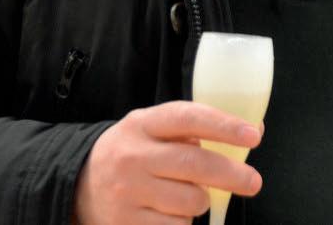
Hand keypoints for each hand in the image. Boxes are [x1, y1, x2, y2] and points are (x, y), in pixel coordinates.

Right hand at [72, 101, 262, 224]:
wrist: (79, 185)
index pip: (188, 118)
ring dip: (201, 201)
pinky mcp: (125, 224)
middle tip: (253, 182)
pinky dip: (183, 222)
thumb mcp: (153, 130)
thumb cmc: (133, 153)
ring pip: (191, 201)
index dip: (225, 126)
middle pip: (195, 164)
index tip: (254, 135)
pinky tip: (169, 212)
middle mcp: (132, 156)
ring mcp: (126, 192)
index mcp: (142, 124)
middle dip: (233, 175)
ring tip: (188, 195)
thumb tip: (253, 132)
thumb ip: (194, 129)